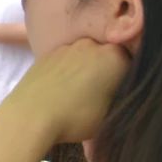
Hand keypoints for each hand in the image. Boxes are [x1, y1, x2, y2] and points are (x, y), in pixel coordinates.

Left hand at [0, 39, 130, 145]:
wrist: (29, 116)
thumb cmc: (75, 117)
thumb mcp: (110, 114)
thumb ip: (120, 97)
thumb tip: (119, 95)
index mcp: (114, 56)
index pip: (133, 61)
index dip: (128, 78)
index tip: (122, 92)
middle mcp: (91, 44)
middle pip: (106, 56)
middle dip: (106, 72)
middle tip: (101, 94)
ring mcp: (65, 47)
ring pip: (83, 57)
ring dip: (84, 70)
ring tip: (77, 94)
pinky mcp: (44, 54)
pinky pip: (64, 61)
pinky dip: (66, 71)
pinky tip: (60, 89)